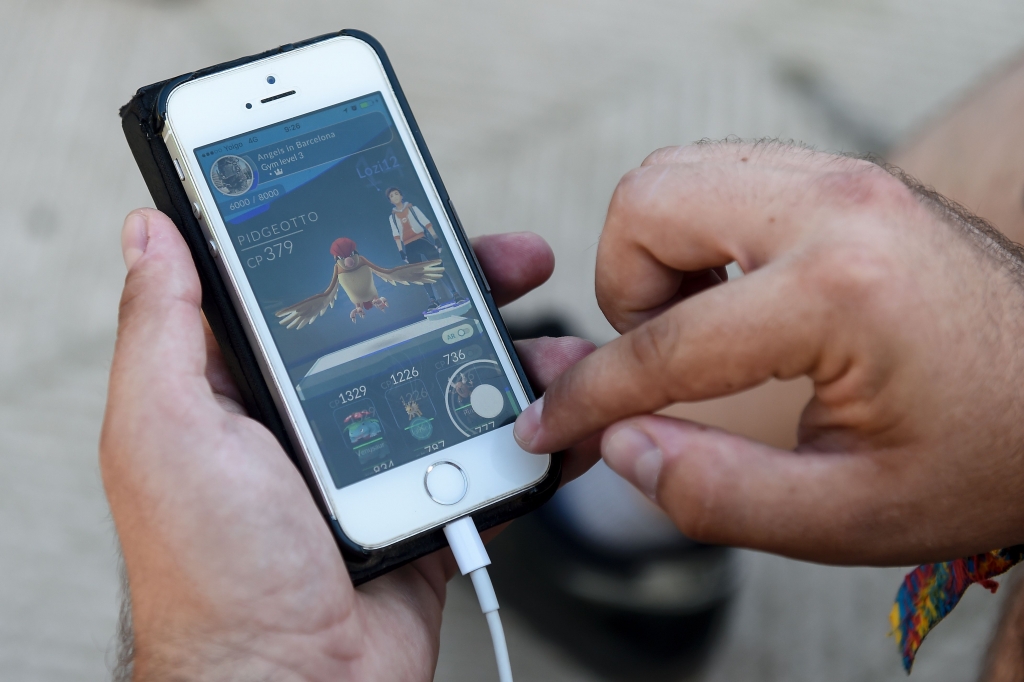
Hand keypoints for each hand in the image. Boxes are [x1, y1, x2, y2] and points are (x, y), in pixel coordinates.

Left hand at [101, 210, 595, 680]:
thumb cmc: (215, 576)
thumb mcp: (166, 431)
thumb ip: (163, 329)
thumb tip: (151, 234)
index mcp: (252, 388)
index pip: (313, 290)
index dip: (362, 242)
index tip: (408, 208)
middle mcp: (317, 417)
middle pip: (402, 325)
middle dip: (463, 285)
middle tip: (510, 260)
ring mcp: (379, 459)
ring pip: (457, 383)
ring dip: (513, 358)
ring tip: (559, 348)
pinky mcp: (428, 500)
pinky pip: (489, 454)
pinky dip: (531, 434)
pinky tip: (562, 415)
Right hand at [513, 142, 1023, 565]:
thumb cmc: (989, 451)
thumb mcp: (851, 514)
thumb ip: (716, 492)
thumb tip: (618, 446)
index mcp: (840, 291)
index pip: (662, 344)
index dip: (587, 398)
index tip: (548, 425)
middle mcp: (836, 205)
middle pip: (646, 205)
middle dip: (623, 294)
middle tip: (660, 361)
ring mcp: (843, 178)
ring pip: (676, 177)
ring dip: (657, 259)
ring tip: (700, 329)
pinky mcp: (844, 179)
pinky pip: (723, 179)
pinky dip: (697, 237)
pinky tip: (733, 299)